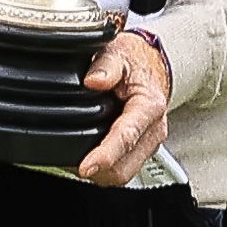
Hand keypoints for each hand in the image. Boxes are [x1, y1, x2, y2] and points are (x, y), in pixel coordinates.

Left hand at [70, 28, 174, 186]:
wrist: (151, 66)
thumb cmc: (134, 61)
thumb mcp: (119, 53)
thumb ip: (106, 66)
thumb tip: (93, 81)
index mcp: (149, 106)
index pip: (127, 137)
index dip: (105, 156)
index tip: (85, 167)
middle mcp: (153, 130)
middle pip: (125, 167)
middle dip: (100, 171)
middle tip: (73, 165)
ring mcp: (149, 143)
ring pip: (124, 173)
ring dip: (102, 173)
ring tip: (79, 163)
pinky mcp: (142, 150)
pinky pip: (123, 169)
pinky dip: (105, 169)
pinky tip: (90, 157)